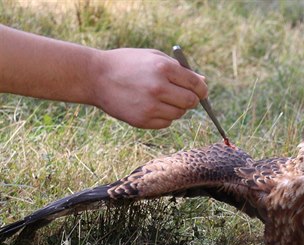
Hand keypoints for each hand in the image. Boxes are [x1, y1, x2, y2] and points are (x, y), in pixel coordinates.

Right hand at [92, 48, 208, 128]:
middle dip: (191, 100)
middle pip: (191, 102)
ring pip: (179, 114)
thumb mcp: (154, 57)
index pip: (196, 84)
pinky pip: (166, 122)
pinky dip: (163, 116)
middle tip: (183, 96)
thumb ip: (180, 70)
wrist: (95, 77)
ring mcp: (150, 106)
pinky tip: (150, 106)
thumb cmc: (128, 64)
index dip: (202, 89)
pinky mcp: (142, 120)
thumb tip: (203, 82)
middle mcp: (158, 88)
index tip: (200, 91)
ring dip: (176, 108)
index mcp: (163, 68)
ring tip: (160, 98)